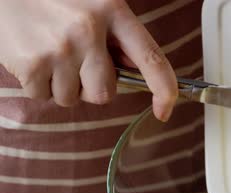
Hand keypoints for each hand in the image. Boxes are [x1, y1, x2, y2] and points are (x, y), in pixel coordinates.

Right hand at [0, 0, 176, 120]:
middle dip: (91, 86)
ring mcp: (59, 48)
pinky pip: (44, 96)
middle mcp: (88, 30)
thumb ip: (118, 37)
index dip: (164, 90)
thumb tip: (137, 70)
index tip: (164, 111)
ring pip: (73, 99)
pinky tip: (34, 56)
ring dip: (63, 85)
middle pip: (105, 93)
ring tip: (50, 54)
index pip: (152, 58)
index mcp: (113, 10)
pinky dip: (39, 84)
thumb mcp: (96, 4)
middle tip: (75, 62)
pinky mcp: (31, 63)